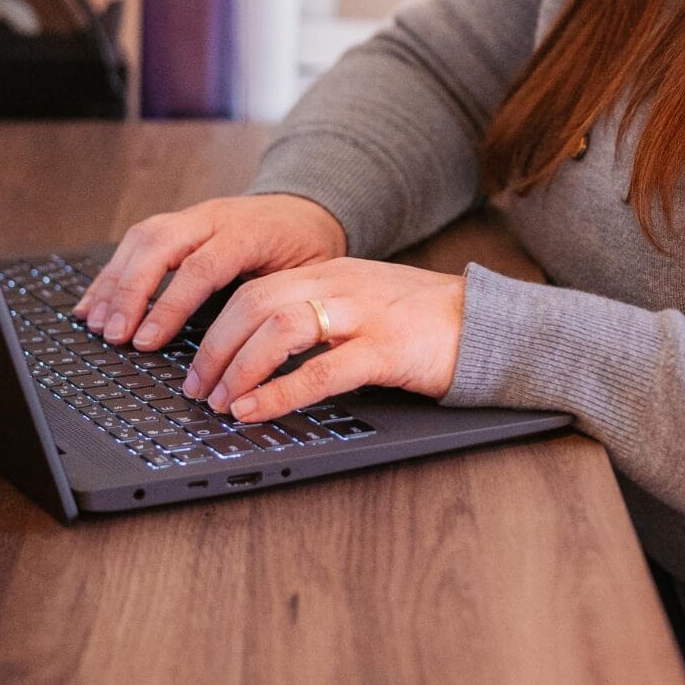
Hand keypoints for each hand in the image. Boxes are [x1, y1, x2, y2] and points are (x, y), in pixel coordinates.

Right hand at [74, 193, 345, 349]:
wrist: (308, 206)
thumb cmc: (309, 248)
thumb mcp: (309, 275)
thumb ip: (277, 303)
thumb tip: (251, 353)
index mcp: (249, 232)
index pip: (200, 267)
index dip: (170, 306)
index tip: (146, 341)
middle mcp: (214, 217)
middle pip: (159, 245)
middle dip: (130, 292)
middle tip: (113, 335)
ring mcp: (194, 215)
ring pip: (142, 238)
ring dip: (114, 282)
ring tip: (96, 324)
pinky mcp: (179, 221)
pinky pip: (137, 241)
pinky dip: (112, 271)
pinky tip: (94, 301)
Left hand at [186, 260, 465, 423]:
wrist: (487, 323)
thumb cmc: (423, 322)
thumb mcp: (362, 304)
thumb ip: (318, 314)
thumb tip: (260, 348)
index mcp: (331, 273)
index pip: (255, 289)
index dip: (215, 327)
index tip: (196, 363)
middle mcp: (341, 285)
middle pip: (255, 304)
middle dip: (214, 348)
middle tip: (196, 388)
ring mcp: (364, 314)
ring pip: (279, 328)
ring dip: (239, 367)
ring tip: (222, 402)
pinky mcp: (387, 349)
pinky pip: (322, 369)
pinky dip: (279, 392)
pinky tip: (257, 410)